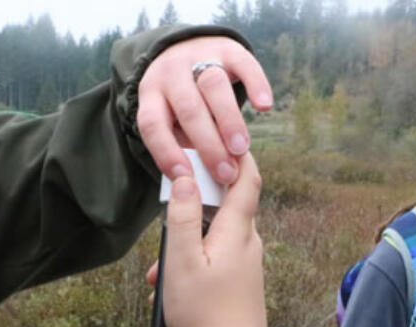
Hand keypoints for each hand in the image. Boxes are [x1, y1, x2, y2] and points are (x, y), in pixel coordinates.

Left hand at [137, 36, 272, 184]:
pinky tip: (264, 107)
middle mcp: (171, 73)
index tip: (186, 178)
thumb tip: (198, 189)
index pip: (153, 125)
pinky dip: (255, 84)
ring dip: (229, 120)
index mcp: (151, 95)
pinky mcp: (228, 48)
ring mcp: (199, 57)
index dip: (166, 152)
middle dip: (208, 144)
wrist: (185, 48)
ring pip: (213, 86)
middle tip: (226, 174)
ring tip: (241, 149)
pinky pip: (243, 63)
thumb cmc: (178, 102)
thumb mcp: (169, 120)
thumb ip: (181, 146)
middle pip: (188, 109)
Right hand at [160, 153, 282, 326]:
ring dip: (186, 245)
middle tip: (167, 210)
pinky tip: (170, 289)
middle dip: (195, 206)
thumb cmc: (203, 314)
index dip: (236, 152)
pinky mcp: (242, 287)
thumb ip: (184, 214)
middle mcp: (249, 245)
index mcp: (238, 231)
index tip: (214, 138)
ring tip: (159, 273)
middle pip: (227, 207)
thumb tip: (186, 174)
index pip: (247, 177)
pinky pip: (216, 262)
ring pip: (216, 239)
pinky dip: (193, 266)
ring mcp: (248, 267)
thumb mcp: (183, 259)